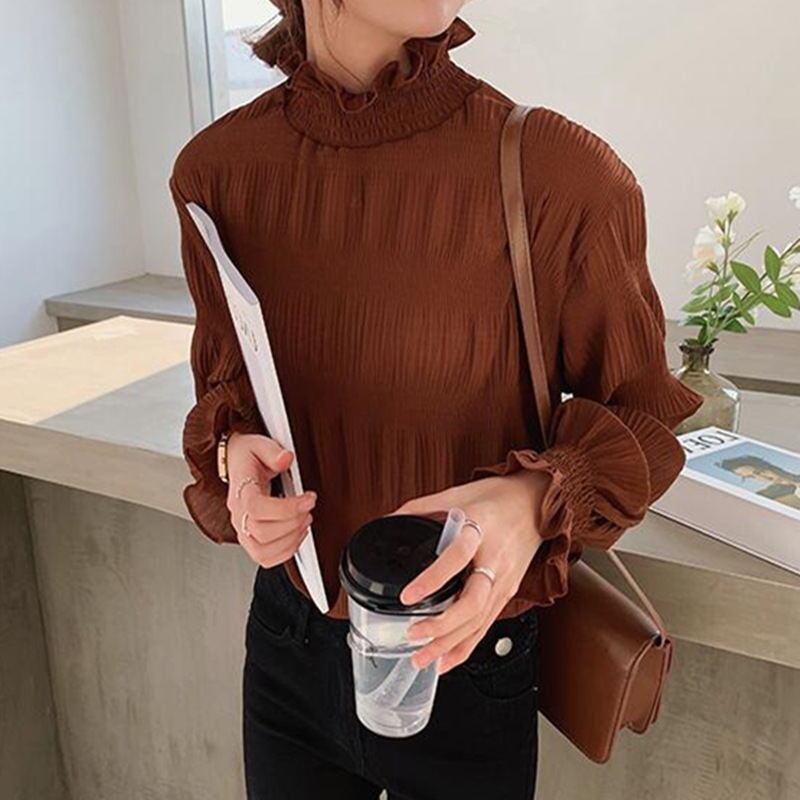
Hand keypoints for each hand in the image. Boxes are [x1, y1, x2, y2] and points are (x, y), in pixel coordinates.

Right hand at [226, 432, 316, 566]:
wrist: (236, 463)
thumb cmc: (247, 456)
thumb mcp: (259, 444)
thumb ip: (273, 451)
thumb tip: (285, 458)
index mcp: (241, 490)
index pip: (257, 508)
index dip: (286, 508)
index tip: (308, 499)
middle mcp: (238, 514)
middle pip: (261, 533)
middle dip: (293, 523)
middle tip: (308, 508)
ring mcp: (242, 528)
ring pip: (262, 551)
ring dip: (291, 540)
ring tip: (304, 522)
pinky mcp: (250, 538)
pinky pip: (264, 558)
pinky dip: (285, 552)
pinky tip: (297, 536)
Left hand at [387, 470, 549, 674]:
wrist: (536, 501)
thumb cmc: (497, 496)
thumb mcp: (456, 493)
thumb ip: (422, 508)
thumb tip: (389, 519)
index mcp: (479, 529)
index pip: (456, 558)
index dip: (431, 580)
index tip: (408, 596)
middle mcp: (494, 559)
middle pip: (473, 601)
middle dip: (442, 625)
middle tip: (414, 634)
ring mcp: (504, 579)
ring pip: (480, 621)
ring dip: (450, 644)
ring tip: (422, 658)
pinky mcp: (509, 591)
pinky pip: (487, 625)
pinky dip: (467, 646)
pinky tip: (447, 659)